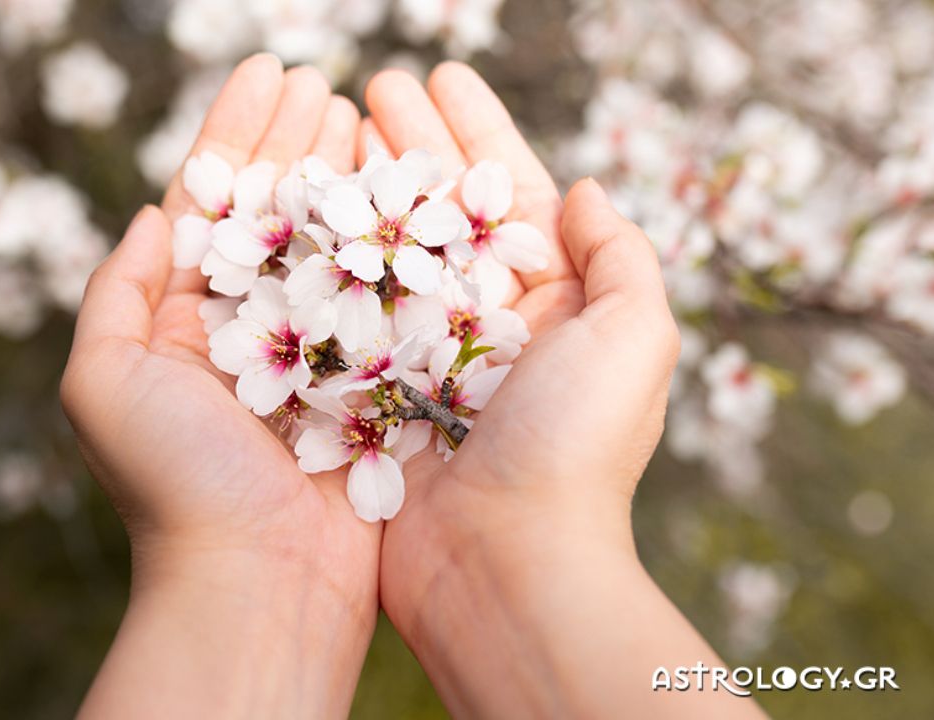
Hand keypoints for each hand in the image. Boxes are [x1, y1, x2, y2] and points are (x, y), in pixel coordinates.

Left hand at [62, 55, 377, 718]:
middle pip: (279, 210)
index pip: (215, 203)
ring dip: (348, 173)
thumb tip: (149, 212)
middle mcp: (253, 326)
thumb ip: (117, 289)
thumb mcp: (102, 379)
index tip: (266, 71)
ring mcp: (318, 349)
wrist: (258, 579)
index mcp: (187, 318)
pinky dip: (395, 239)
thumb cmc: (172, 483)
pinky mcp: (373, 378)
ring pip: (336, 242)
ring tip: (363, 111)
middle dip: (298, 140)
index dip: (238, 133)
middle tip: (321, 82)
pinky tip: (406, 187)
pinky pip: (387, 296)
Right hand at [366, 64, 759, 718]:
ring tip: (329, 127)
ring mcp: (423, 356)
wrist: (503, 564)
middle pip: (441, 210)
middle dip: (408, 144)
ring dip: (361, 186)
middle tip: (371, 86)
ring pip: (387, 250)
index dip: (475, 130)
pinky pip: (344, 311)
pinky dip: (324, 260)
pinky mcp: (371, 392)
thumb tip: (584, 190)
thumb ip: (621, 256)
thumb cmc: (574, 449)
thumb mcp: (635, 338)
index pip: (510, 191)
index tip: (440, 75)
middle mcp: (485, 324)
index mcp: (551, 304)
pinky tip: (299, 212)